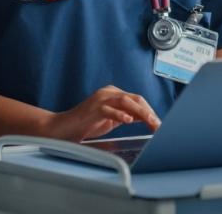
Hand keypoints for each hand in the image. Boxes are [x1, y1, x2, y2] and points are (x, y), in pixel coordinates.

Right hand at [43, 85, 160, 141]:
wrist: (62, 128)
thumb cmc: (86, 124)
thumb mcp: (111, 120)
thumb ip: (126, 116)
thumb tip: (145, 119)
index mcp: (114, 94)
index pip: (137, 100)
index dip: (150, 111)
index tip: (159, 124)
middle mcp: (108, 93)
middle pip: (135, 99)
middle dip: (149, 112)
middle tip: (158, 125)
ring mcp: (100, 98)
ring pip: (125, 101)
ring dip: (140, 112)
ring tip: (150, 122)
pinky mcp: (92, 107)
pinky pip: (108, 109)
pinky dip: (119, 114)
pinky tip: (128, 120)